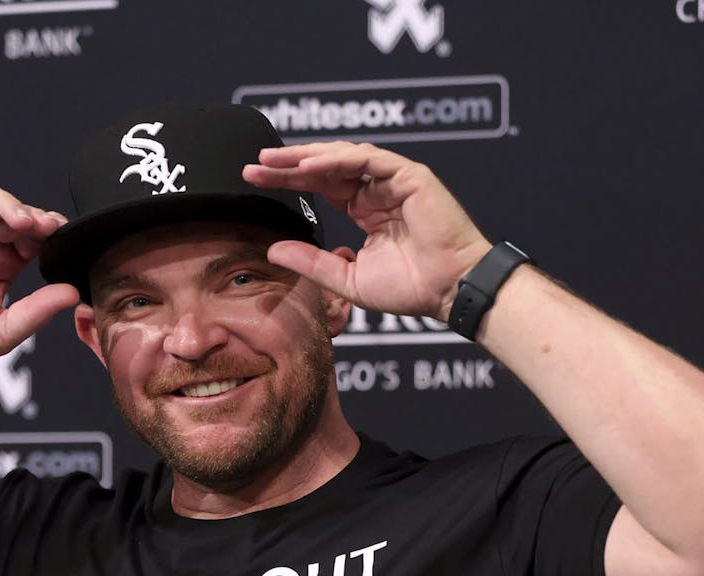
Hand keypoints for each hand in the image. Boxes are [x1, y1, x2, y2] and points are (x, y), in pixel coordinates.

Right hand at [0, 179, 79, 365]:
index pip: (35, 236)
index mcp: (6, 262)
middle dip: (33, 216)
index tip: (62, 237)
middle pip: (16, 211)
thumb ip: (36, 312)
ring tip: (18, 222)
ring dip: (8, 203)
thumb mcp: (1, 331)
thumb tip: (73, 294)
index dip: (49, 232)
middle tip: (42, 227)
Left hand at [243, 142, 490, 320]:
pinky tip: (308, 169)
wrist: (449, 291)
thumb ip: (312, 263)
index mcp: (366, 209)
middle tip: (254, 165)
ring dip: (307, 157)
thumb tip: (272, 250)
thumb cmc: (411, 288)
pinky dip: (337, 161)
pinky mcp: (410, 176)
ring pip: (344, 156)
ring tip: (274, 162)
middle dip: (288, 164)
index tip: (253, 180)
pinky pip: (369, 160)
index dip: (287, 181)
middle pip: (325, 166)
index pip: (319, 185)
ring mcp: (394, 179)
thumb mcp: (348, 278)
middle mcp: (377, 189)